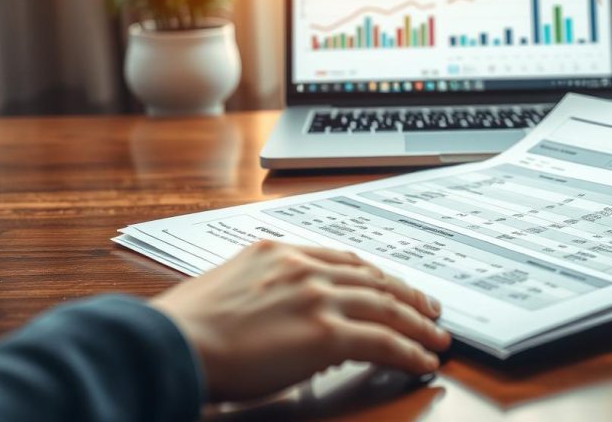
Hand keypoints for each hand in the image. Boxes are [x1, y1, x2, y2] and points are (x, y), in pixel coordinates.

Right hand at [150, 240, 450, 401]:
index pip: (345, 259)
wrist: (173, 342)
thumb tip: (287, 314)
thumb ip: (267, 289)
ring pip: (388, 307)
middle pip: (375, 279)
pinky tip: (423, 359)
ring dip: (419, 325)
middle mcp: (305, 267)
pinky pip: (384, 341)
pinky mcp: (326, 333)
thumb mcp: (230, 286)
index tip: (393, 285)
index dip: (377, 275)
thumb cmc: (189, 324)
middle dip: (408, 296)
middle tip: (431, 309)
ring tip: (438, 338)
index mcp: (281, 250)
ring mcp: (318, 298)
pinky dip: (410, 350)